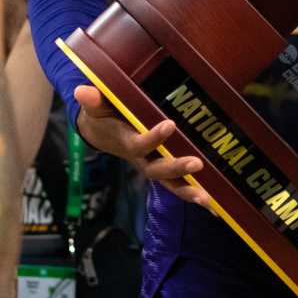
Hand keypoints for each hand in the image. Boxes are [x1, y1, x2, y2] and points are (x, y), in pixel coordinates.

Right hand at [71, 85, 208, 206]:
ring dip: (189, 191)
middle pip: (158, 170)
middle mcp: (141, 159)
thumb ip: (92, 100)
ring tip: (208, 200)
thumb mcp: (95, 106)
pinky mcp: (163, 169)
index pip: (139, 144)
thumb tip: (82, 91)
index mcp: (126, 142)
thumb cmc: (102, 114)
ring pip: (170, 183)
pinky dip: (194, 194)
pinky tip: (215, 206)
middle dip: (176, 168)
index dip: (153, 138)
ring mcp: (153, 166)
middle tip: (196, 164)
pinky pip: (178, 184)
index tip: (169, 124)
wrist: (102, 132)